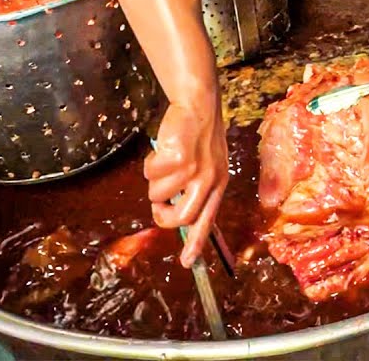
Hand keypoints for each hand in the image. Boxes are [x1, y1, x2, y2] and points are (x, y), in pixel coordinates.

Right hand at [144, 102, 227, 266]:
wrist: (198, 105)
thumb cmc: (198, 137)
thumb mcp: (207, 165)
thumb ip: (197, 189)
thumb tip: (174, 216)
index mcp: (219, 185)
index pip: (208, 221)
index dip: (196, 243)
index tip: (188, 263)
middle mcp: (209, 181)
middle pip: (180, 218)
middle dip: (161, 215)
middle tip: (157, 204)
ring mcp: (194, 171)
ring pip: (158, 194)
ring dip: (154, 180)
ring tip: (165, 162)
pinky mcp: (179, 159)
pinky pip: (150, 174)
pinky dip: (150, 164)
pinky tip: (162, 150)